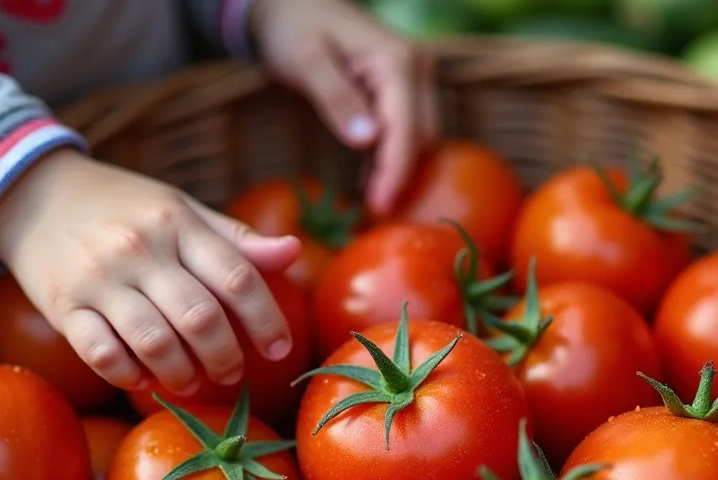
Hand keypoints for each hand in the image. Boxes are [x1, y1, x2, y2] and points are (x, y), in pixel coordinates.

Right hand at [0, 149, 301, 394]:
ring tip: (194, 381)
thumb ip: (235, 239)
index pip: (236, 277)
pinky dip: (130, 375)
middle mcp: (139, 249)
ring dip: (183, 374)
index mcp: (177, 222)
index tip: (279, 349)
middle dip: (226, 357)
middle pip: (200, 318)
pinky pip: (102, 354)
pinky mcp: (63, 306)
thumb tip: (295, 252)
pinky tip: (145, 378)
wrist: (34, 191)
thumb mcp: (181, 209)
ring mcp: (98, 279)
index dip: (266, 319)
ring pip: (154, 342)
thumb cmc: (124, 206)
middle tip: (233, 373)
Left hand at [248, 0, 438, 213]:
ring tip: (374, 210)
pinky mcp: (408, 90)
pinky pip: (408, 131)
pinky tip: (373, 184)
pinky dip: (393, 159)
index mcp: (397, 61)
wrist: (298, 4)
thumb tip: (368, 141)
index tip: (380, 209)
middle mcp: (418, 68)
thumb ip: (336, 98)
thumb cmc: (296, 27)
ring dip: (400, 172)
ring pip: (419, 138)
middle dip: (401, 178)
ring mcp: (417, 78)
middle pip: (421, 137)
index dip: (396, 172)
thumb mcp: (306, 61)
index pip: (406, 129)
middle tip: (374, 219)